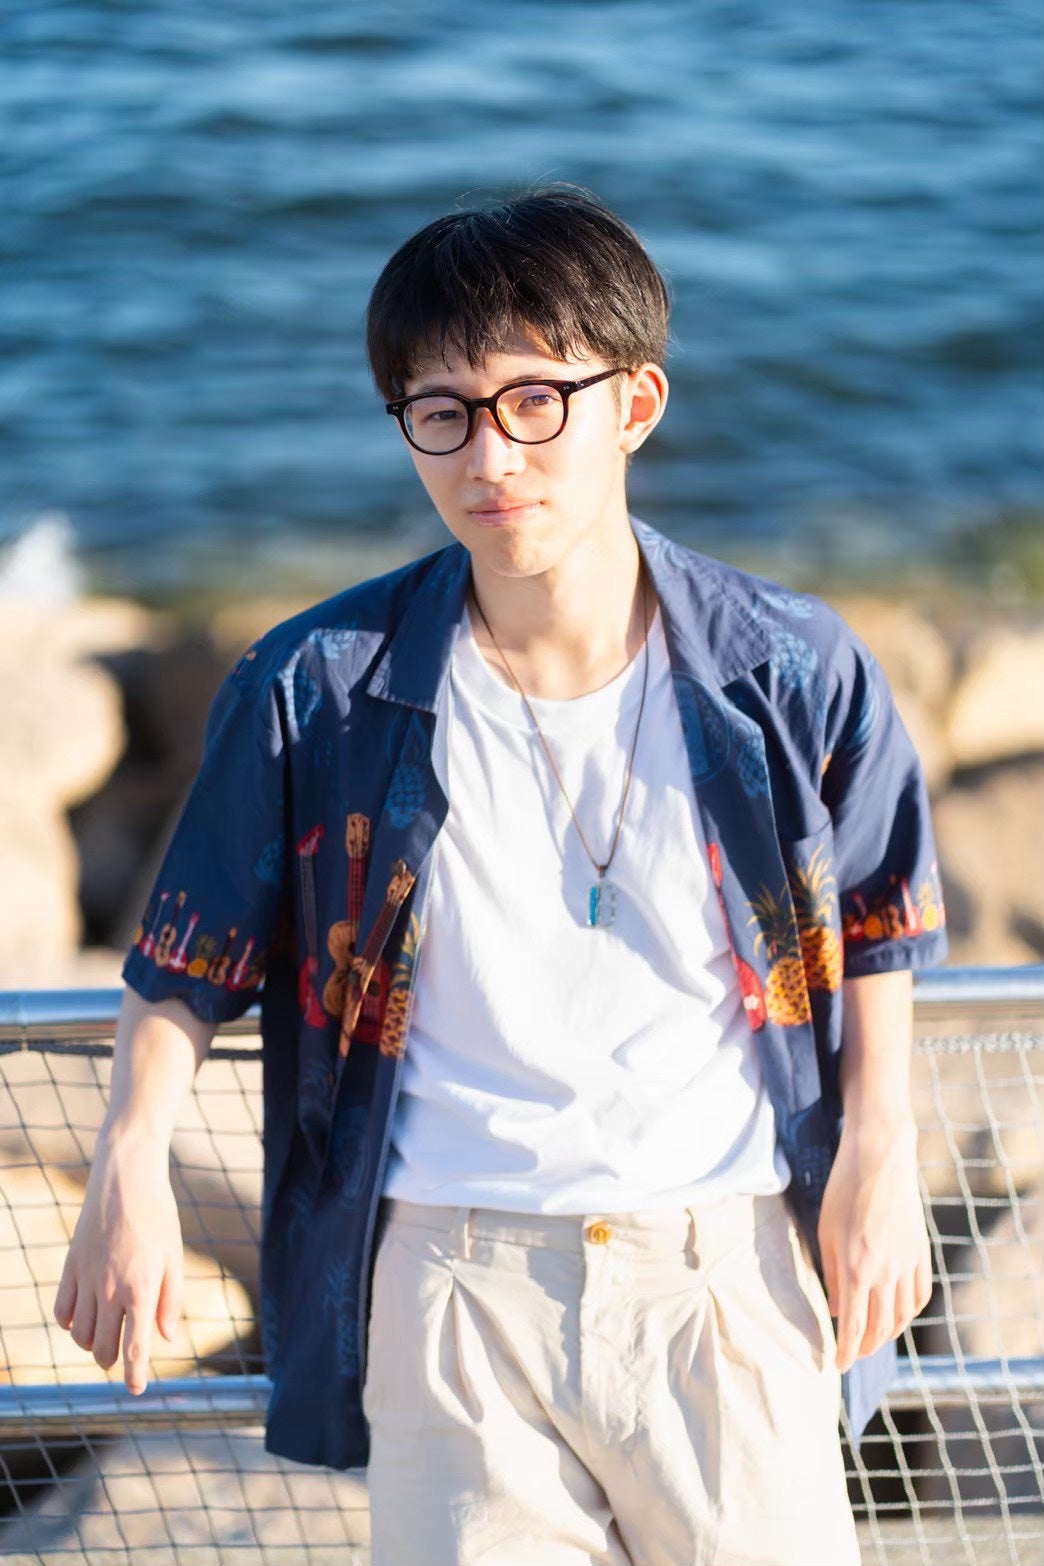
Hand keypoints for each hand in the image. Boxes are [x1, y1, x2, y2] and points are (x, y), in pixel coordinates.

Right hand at [53, 1128, 184, 1394]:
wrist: (126, 1179)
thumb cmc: (159, 1217)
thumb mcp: (174, 1258)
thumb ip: (171, 1301)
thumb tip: (164, 1338)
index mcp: (142, 1290)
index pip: (134, 1349)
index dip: (135, 1377)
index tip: (137, 1391)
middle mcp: (110, 1291)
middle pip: (103, 1350)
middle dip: (113, 1360)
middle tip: (124, 1354)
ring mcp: (86, 1280)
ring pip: (80, 1336)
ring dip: (93, 1343)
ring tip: (108, 1333)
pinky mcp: (69, 1267)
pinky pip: (62, 1312)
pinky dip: (71, 1323)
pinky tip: (84, 1317)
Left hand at [817, 1111, 932, 1373]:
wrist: (880, 1158)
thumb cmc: (843, 1189)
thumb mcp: (825, 1230)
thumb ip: (829, 1272)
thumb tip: (836, 1309)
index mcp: (856, 1269)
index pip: (853, 1326)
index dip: (845, 1352)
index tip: (837, 1367)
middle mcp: (885, 1272)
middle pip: (879, 1327)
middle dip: (865, 1348)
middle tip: (853, 1358)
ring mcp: (907, 1263)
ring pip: (902, 1315)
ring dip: (888, 1335)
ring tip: (874, 1342)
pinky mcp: (921, 1251)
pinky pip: (920, 1294)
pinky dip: (911, 1312)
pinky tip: (901, 1316)